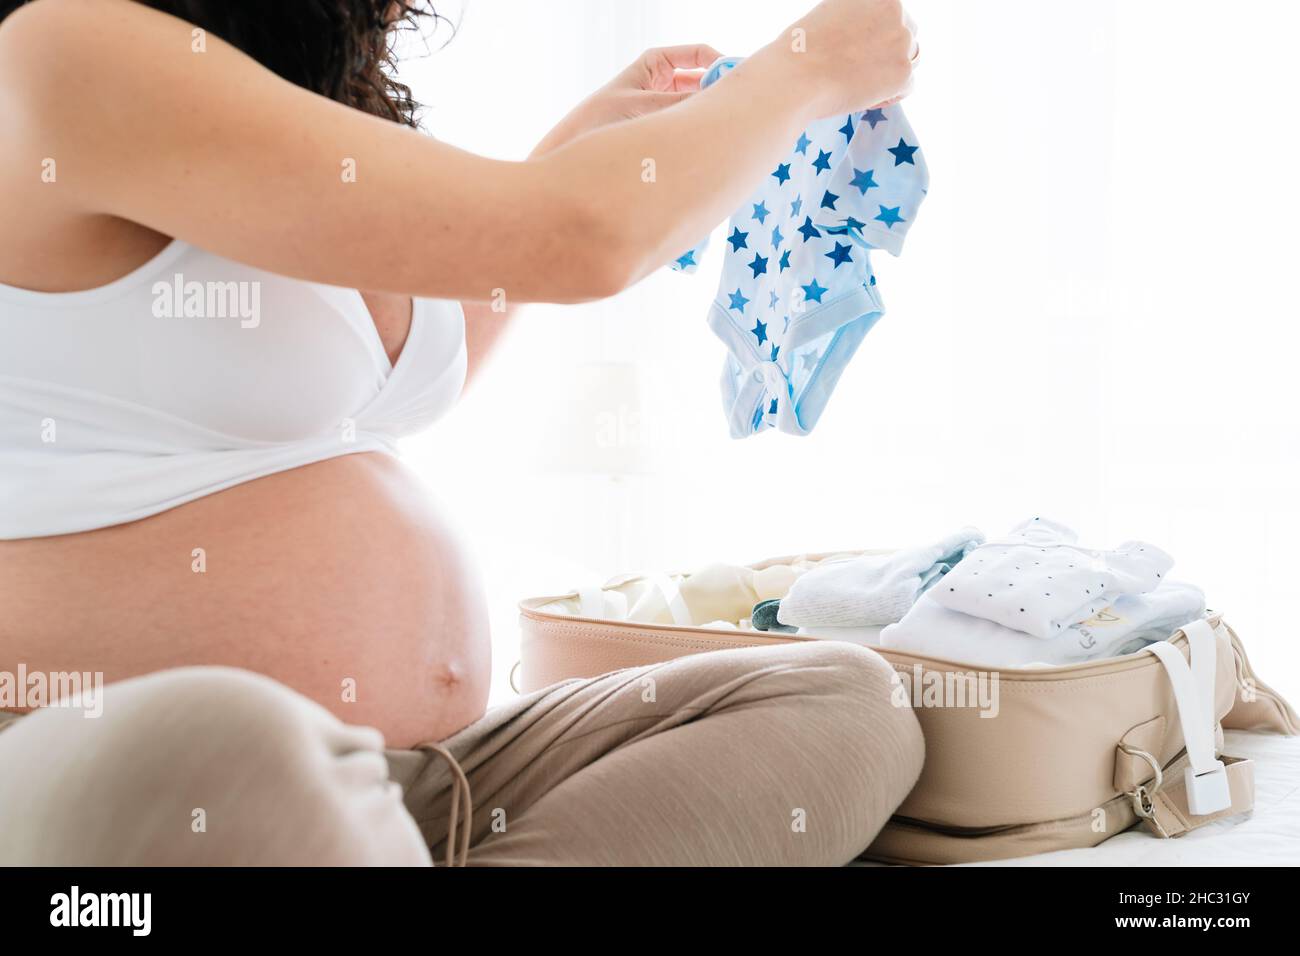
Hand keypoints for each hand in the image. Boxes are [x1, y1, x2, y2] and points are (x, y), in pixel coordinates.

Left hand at [529, 44, 723, 156]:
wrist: (570, 150)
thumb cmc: (600, 120)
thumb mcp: (645, 108)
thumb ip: (683, 103)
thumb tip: (719, 102)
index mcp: (656, 62)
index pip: (700, 55)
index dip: (722, 64)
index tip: (740, 81)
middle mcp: (662, 81)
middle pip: (703, 80)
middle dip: (721, 91)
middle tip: (742, 108)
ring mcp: (663, 105)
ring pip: (697, 105)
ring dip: (710, 114)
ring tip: (728, 128)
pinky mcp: (662, 129)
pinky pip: (687, 125)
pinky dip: (699, 131)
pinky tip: (711, 143)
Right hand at [769, 0, 917, 116]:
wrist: (796, 78)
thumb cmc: (801, 49)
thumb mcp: (830, 13)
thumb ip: (856, 18)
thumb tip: (863, 34)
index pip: (892, 13)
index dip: (878, 33)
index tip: (860, 48)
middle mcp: (895, 11)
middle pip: (906, 33)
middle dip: (889, 51)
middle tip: (862, 68)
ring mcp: (902, 42)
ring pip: (910, 59)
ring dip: (891, 72)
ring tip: (861, 83)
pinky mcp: (902, 73)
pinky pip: (907, 86)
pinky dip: (889, 95)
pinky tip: (865, 96)